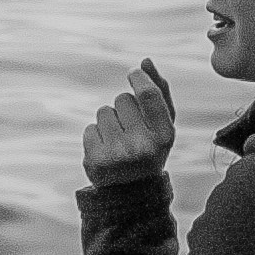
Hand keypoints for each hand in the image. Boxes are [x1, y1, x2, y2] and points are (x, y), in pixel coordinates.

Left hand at [81, 59, 175, 186]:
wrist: (131, 193)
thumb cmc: (149, 150)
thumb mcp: (162, 126)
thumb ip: (159, 93)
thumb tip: (145, 60)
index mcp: (164, 136)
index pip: (148, 95)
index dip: (139, 77)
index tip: (133, 72)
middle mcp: (142, 145)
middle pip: (123, 100)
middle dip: (124, 108)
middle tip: (131, 130)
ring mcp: (117, 154)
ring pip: (103, 112)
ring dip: (109, 121)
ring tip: (118, 142)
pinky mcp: (95, 161)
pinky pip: (89, 128)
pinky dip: (95, 136)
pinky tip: (106, 151)